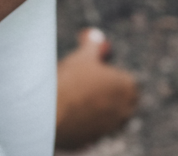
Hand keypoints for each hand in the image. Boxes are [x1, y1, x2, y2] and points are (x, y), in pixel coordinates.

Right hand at [55, 28, 138, 150]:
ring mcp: (108, 130)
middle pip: (122, 102)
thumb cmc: (70, 80)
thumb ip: (93, 44)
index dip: (114, 76)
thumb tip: (94, 35)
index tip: (100, 71)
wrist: (48, 112)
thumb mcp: (83, 55)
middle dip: (110, 94)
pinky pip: (91, 130)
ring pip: (107, 118)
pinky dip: (83, 123)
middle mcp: (123, 112)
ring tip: (76, 97)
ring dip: (98, 109)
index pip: (129, 82)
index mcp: (127, 88)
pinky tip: (68, 113)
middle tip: (91, 84)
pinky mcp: (91, 142)